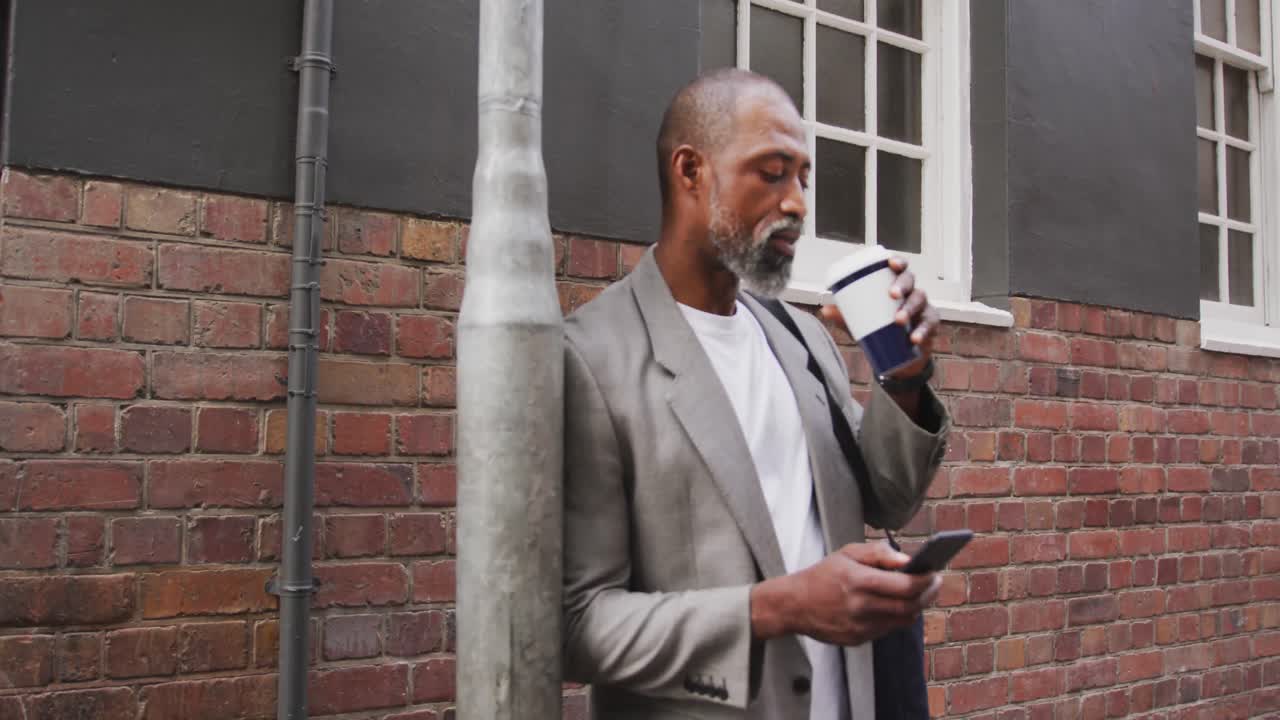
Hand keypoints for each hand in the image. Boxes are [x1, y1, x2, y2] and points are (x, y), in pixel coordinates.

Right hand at [750, 541, 941, 645]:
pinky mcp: (859, 639)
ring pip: (903, 620)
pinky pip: (888, 629)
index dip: (926, 580)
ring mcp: (860, 626)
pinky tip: (895, 604)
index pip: (906, 585)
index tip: (934, 572)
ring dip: (915, 606)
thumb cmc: (822, 575)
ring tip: (917, 593)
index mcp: (859, 581)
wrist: (794, 605)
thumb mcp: (847, 553)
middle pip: (910, 606)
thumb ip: (879, 553)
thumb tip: (907, 560)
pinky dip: (897, 616)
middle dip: (928, 594)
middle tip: (934, 583)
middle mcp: (861, 606)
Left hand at [819, 255, 939, 377]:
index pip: (899, 267)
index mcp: (895, 284)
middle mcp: (911, 291)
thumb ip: (845, 317)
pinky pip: (929, 325)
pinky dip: (922, 332)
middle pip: (910, 280)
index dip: (898, 261)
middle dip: (902, 285)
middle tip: (891, 294)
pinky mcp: (930, 325)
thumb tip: (824, 310)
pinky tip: (914, 338)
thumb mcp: (861, 323)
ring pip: (920, 300)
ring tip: (898, 320)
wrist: (898, 355)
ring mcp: (923, 307)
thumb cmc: (879, 329)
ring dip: (910, 309)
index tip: (891, 263)